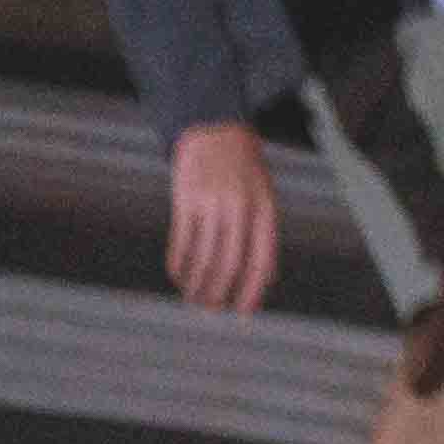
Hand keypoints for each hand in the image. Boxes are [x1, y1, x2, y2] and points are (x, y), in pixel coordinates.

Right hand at [164, 120, 280, 316]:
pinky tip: (178, 276)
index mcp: (265, 210)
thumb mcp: (265, 197)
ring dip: (197, 284)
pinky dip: (179, 265)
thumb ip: (265, 235)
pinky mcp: (185, 199)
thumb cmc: (244, 170)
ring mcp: (211, 203)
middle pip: (229, 264)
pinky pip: (181, 241)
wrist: (214, 130)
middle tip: (212, 309)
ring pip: (203, 256)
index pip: (261, 260)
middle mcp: (240, 208)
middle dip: (219, 292)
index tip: (243, 313)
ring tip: (194, 297)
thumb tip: (265, 279)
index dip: (252, 291)